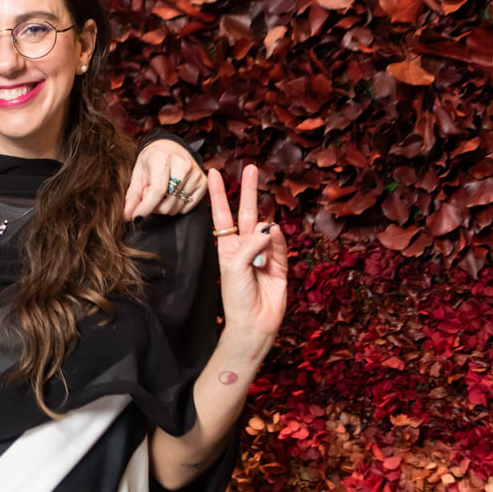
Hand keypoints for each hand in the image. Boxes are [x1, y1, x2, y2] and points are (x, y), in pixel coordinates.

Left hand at [125, 139, 205, 219]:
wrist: (169, 148)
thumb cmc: (152, 161)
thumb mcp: (138, 174)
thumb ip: (132, 196)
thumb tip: (126, 215)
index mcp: (163, 159)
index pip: (157, 190)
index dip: (145, 207)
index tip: (136, 217)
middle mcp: (183, 165)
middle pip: (166, 204)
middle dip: (153, 206)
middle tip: (149, 194)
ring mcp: (195, 174)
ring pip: (176, 208)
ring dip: (164, 206)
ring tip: (161, 192)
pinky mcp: (203, 183)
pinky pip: (187, 208)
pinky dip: (176, 206)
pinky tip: (172, 194)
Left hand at [207, 165, 286, 346]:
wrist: (254, 322)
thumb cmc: (236, 297)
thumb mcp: (234, 268)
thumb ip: (250, 245)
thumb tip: (269, 228)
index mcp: (227, 246)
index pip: (221, 214)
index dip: (218, 193)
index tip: (212, 172)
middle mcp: (245, 246)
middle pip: (246, 212)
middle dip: (248, 190)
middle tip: (251, 168)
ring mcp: (263, 253)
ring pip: (266, 228)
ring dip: (264, 227)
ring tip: (261, 245)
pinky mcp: (280, 263)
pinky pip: (280, 245)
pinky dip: (277, 241)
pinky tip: (274, 238)